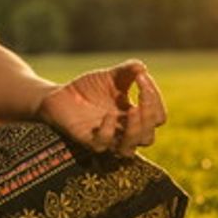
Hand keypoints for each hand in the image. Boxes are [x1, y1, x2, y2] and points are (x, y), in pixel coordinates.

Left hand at [35, 59, 167, 156]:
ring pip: (128, 150)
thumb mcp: (111, 76)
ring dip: (135, 131)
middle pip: (148, 138)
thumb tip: (142, 67)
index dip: (155, 99)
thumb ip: (127, 71)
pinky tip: (107, 115)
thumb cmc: (89, 88)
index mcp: (134, 117)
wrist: (60, 94)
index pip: (158, 117)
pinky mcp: (87, 140)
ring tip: (132, 110)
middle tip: (141, 95)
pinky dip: (108, 131)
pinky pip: (103, 146)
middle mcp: (123, 132)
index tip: (141, 77)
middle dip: (149, 116)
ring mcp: (106, 138)